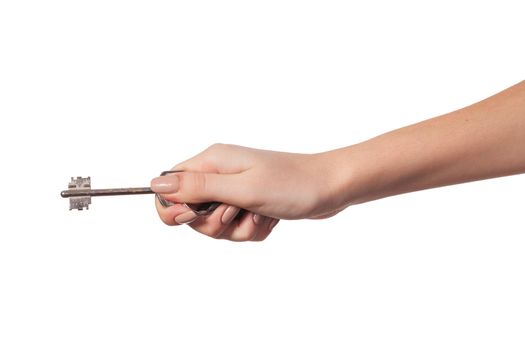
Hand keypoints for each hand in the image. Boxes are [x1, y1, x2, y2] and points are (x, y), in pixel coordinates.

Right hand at [150, 144, 344, 240]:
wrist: (331, 187)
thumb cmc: (291, 183)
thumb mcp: (242, 189)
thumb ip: (198, 189)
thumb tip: (156, 184)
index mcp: (212, 162)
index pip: (169, 188)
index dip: (176, 209)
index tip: (196, 216)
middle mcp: (220, 175)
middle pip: (192, 213)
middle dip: (216, 223)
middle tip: (239, 211)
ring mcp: (235, 190)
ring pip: (216, 225)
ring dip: (239, 228)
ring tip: (260, 213)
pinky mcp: (248, 204)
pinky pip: (237, 229)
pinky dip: (253, 229)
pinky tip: (270, 217)